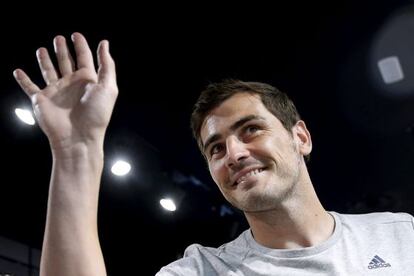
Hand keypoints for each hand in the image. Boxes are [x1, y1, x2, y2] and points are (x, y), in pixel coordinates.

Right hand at [13, 32, 117, 149]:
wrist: (78, 137)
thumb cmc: (96, 114)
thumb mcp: (108, 87)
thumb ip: (106, 65)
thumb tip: (104, 43)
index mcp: (87, 80)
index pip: (84, 58)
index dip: (81, 46)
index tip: (76, 34)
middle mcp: (71, 84)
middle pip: (65, 62)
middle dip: (62, 50)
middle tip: (59, 38)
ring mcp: (55, 92)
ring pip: (48, 71)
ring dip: (45, 60)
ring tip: (41, 49)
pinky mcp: (41, 100)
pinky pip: (29, 87)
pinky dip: (23, 80)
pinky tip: (17, 71)